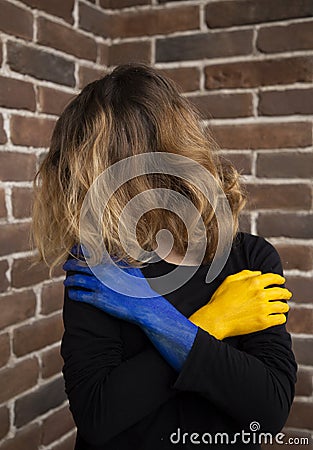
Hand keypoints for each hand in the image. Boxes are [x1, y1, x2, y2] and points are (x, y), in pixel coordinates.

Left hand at [63, 255, 198, 370]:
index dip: (79, 250)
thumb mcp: (133, 270)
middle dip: (70, 265)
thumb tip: (118, 255)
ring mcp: (99, 286)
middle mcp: (103, 273)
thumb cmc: (140, 288)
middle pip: (80, 266)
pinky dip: (74, 293)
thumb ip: (123, 261)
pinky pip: (80, 295)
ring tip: (67, 282)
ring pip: (78, 280)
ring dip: (70, 280)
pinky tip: (72, 294)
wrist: (144, 306)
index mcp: (111, 264)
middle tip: (65, 265)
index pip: (91, 253)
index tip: (74, 249)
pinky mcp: (98, 300)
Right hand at [189, 270, 291, 339]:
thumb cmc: (220, 300)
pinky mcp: (264, 322)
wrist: (217, 318)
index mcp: (253, 282)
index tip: (281, 281)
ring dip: (283, 306)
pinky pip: (280, 319)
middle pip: (281, 292)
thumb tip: (258, 273)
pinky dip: (280, 317)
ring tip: (282, 307)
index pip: (273, 278)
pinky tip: (278, 317)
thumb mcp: (229, 281)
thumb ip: (245, 274)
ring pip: (283, 306)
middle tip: (286, 295)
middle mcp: (261, 294)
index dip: (279, 279)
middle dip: (285, 293)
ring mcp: (263, 308)